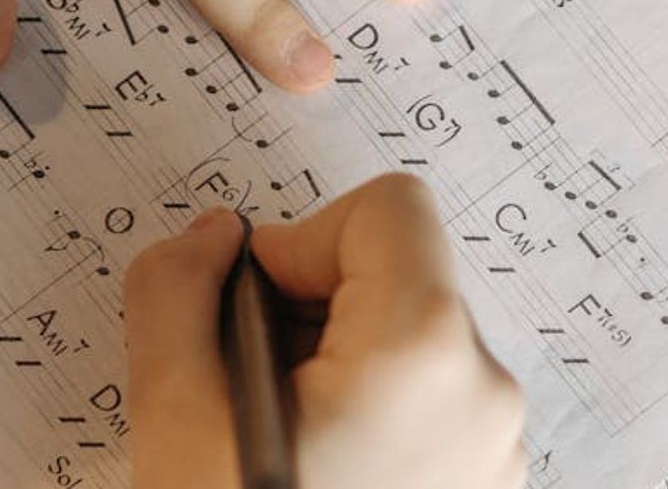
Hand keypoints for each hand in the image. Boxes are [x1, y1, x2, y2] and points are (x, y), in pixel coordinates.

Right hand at [123, 174, 526, 488]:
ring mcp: (492, 451)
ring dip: (331, 370)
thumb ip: (175, 294)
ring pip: (405, 346)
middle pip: (396, 276)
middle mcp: (481, 395)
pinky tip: (309, 476)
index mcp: (422, 355)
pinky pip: (423, 408)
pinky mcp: (482, 488)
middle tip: (248, 390)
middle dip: (308, 313)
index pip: (389, 207)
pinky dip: (364, 418)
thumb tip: (208, 241)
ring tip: (275, 447)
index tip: (251, 303)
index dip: (301, 236)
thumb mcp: (176, 422)